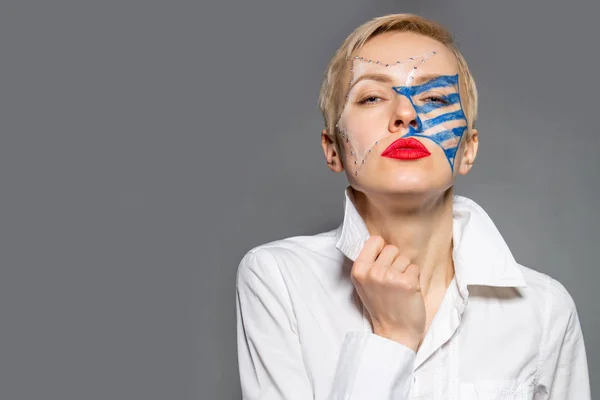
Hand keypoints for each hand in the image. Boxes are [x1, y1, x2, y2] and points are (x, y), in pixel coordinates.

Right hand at [351, 236, 425, 350]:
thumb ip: (368, 263)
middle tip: (391, 282)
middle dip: (394, 262)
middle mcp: (372, 272)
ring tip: (399, 289)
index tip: (382, 265)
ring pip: (405, 258)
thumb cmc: (381, 307)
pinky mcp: (407, 282)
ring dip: (405, 271)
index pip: (375, 240)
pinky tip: (408, 292)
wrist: (394, 332)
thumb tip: (379, 242)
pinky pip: (415, 268)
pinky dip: (414, 279)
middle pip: (392, 249)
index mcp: (359, 270)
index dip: (381, 251)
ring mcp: (389, 277)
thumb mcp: (364, 284)